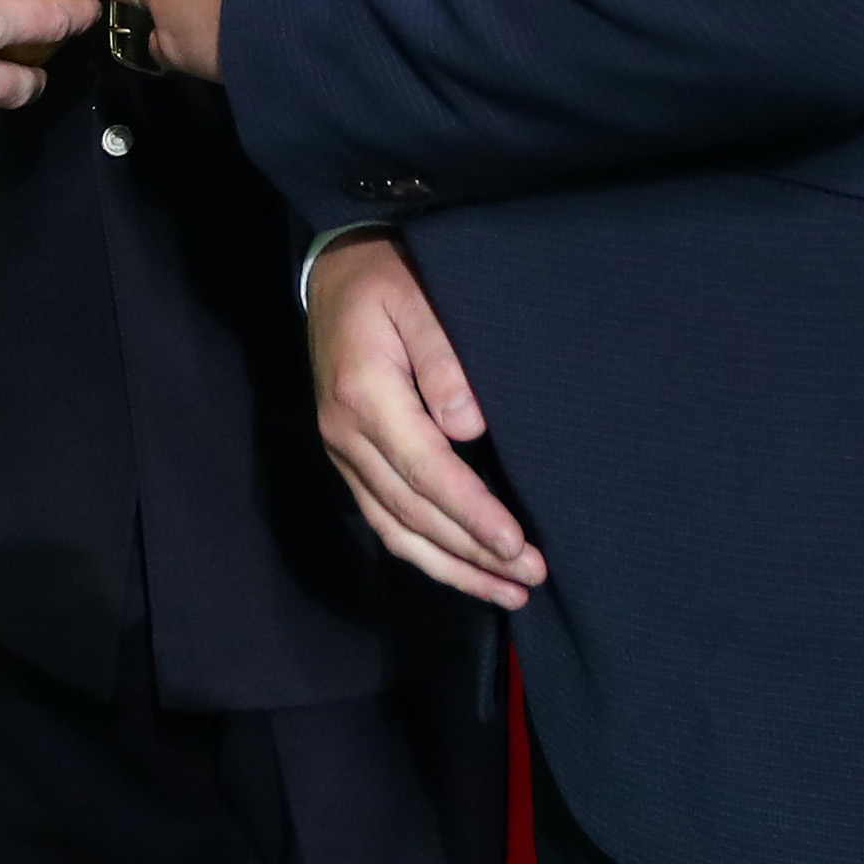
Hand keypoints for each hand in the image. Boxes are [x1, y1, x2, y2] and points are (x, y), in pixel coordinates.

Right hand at [309, 233, 542, 607]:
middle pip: (413, 511)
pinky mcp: (348, 457)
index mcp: (365, 396)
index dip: (472, 514)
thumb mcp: (418, 298)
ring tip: (507, 591)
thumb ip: (443, 357)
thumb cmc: (387, 278)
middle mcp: (345, 434)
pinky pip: (384, 518)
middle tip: (530, 576)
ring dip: (451, 567)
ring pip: (396, 528)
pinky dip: (423, 551)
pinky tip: (461, 568)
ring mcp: (342, 451)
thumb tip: (470, 427)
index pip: (426, 471)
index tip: (517, 545)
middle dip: (472, 552)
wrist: (333, 271)